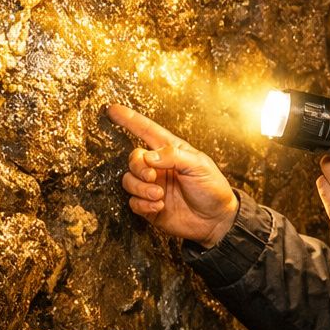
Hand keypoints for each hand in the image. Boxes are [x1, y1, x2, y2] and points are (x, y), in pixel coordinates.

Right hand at [107, 103, 238, 247]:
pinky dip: (143, 204)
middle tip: (153, 176)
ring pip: (129, 180)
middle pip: (134, 159)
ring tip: (159, 195)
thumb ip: (173, 156)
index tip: (113, 109)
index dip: (130, 120)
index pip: (147, 131)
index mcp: (171, 152)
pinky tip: (159, 206)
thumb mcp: (199, 166)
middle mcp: (159, 168)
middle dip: (138, 167)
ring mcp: (152, 187)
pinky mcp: (149, 206)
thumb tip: (148, 156)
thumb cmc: (212, 188)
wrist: (216, 220)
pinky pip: (133, 202)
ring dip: (141, 187)